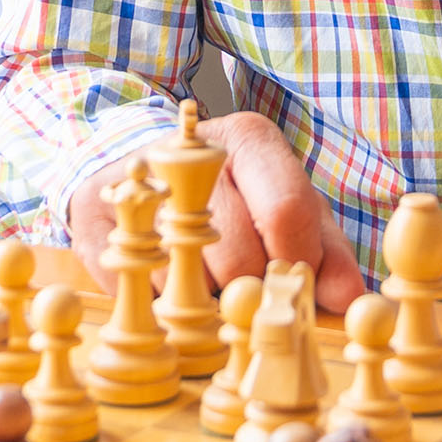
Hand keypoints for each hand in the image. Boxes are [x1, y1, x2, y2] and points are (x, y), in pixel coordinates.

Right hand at [68, 110, 364, 311]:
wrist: (146, 165)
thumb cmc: (236, 194)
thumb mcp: (288, 208)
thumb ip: (325, 249)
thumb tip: (349, 298)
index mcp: (249, 139)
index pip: (286, 212)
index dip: (297, 263)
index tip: (295, 285)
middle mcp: (193, 152)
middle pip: (238, 255)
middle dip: (250, 290)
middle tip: (248, 290)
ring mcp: (138, 185)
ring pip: (187, 278)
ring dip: (205, 300)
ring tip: (209, 278)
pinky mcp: (93, 219)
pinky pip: (138, 290)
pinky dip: (158, 301)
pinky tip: (167, 280)